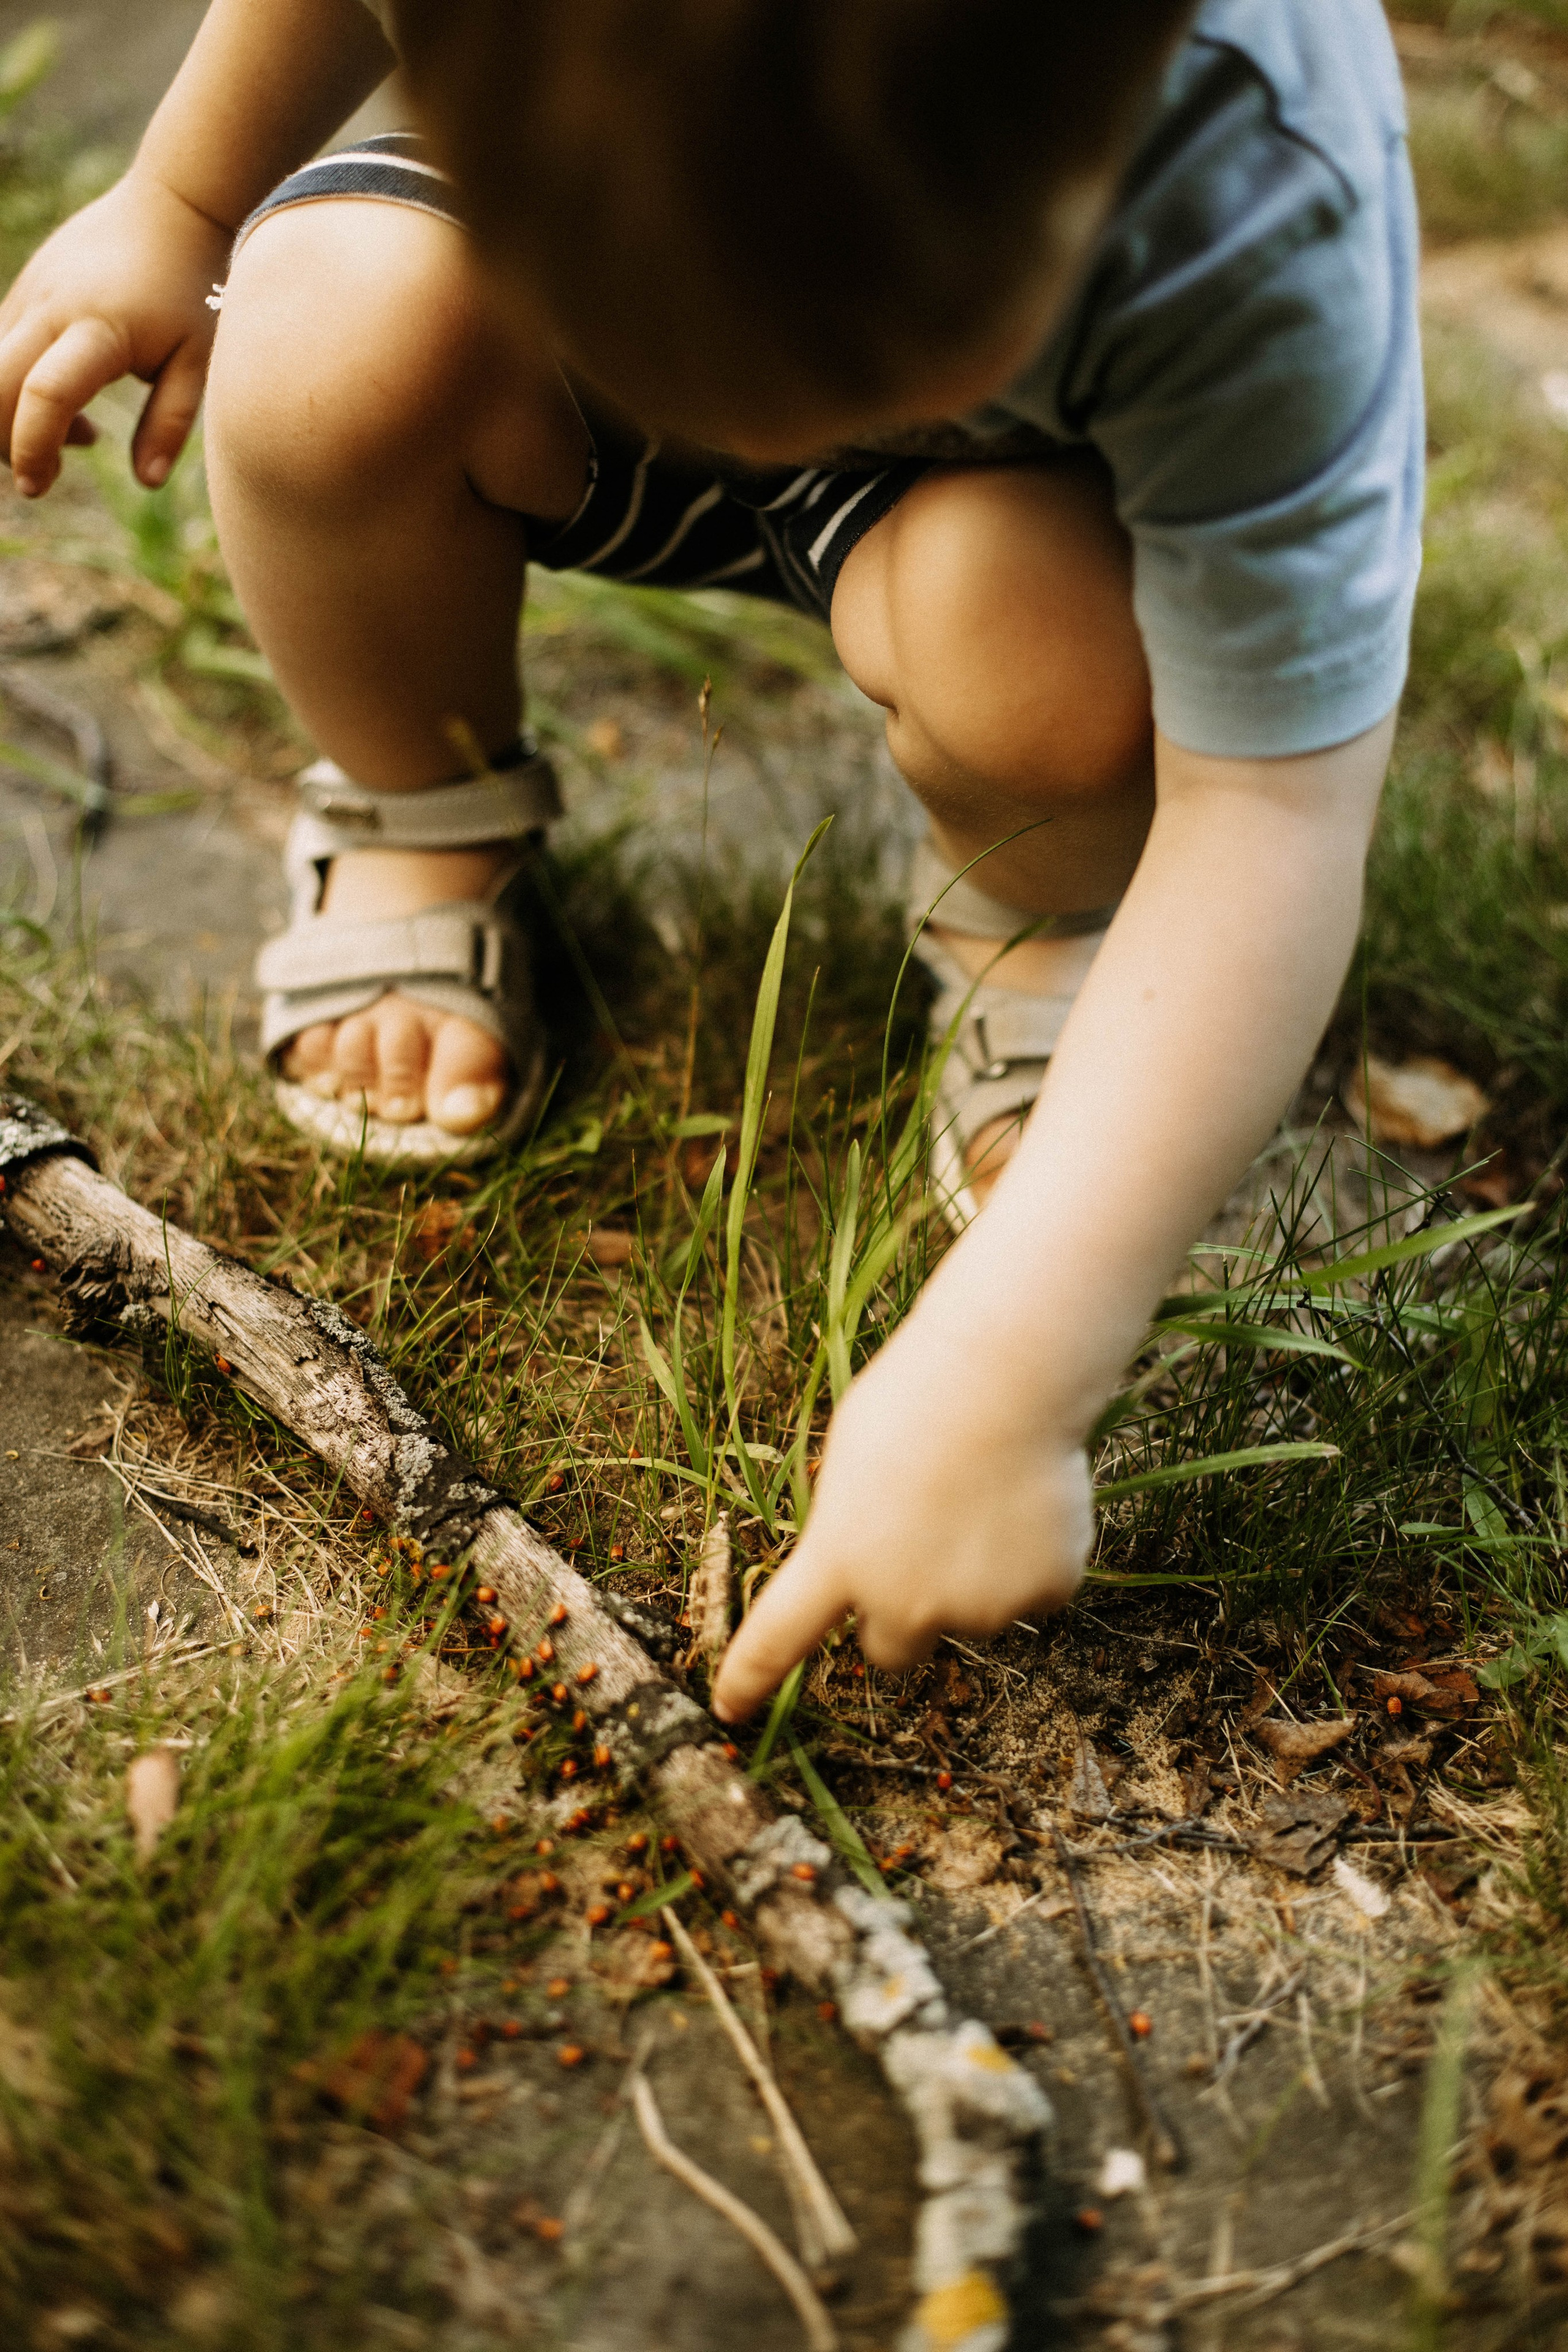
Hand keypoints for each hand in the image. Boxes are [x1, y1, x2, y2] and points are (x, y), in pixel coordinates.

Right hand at [0, 169, 230, 496]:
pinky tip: (71, 400)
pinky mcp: (25, 290)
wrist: (171, 206)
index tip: (39, 485)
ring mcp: (31, 294)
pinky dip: (18, 387)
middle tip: (44, 477)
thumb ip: (171, 423)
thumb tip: (149, 482)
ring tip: (80, 434)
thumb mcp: (198, 361)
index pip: (44, 394)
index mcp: (97, 329)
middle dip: (4, 439)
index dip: (31, 446)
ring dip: (11, 415)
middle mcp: (51, 308)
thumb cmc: (193, 288)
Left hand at [712, 1306, 1092, 1720]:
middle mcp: (901, 1601)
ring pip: (971, 1613)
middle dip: (903, 1616)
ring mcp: (976, 1606)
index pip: (777, 1636)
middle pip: (892, 1649)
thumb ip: (853, 1528)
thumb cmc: (918, 1398)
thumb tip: (878, 1557)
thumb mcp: (852, 1461)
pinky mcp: (1041, 1594)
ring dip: (976, 1577)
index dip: (749, 1677)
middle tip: (926, 1549)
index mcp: (839, 1559)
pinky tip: (1029, 1502)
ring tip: (986, 1496)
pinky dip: (1034, 1560)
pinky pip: (1034, 1592)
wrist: (1005, 1379)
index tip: (729, 1707)